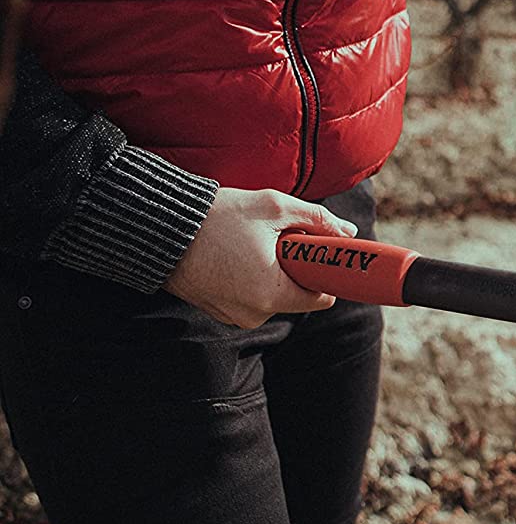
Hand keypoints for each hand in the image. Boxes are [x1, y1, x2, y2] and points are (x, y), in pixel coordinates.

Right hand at [164, 187, 358, 327]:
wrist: (158, 227)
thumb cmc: (217, 216)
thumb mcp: (274, 207)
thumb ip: (318, 220)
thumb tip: (348, 232)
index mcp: (271, 294)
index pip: (321, 297)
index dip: (324, 273)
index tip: (319, 252)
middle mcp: (253, 314)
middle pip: (296, 295)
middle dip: (295, 267)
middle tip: (277, 238)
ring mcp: (232, 315)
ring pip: (272, 294)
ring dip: (271, 271)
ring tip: (249, 243)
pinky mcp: (216, 310)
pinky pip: (248, 296)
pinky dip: (249, 277)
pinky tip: (234, 253)